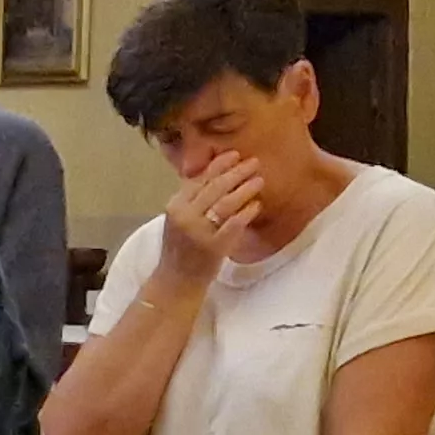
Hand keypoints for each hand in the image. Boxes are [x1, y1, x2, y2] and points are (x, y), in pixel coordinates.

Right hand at [159, 152, 268, 282]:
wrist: (175, 280)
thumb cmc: (179, 249)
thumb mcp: (179, 220)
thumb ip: (192, 201)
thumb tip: (215, 177)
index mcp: (175, 206)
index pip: (198, 179)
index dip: (217, 165)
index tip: (234, 154)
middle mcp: (184, 216)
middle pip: (213, 188)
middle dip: (235, 172)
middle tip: (254, 163)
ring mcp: (198, 231)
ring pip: (224, 204)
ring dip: (244, 190)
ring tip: (259, 180)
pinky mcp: (212, 246)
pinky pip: (232, 225)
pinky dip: (246, 213)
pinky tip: (256, 205)